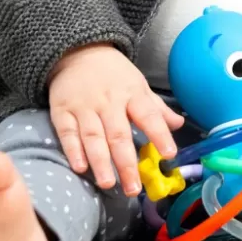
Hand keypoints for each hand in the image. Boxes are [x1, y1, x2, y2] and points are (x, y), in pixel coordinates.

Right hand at [48, 44, 183, 195]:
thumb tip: (179, 124)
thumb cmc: (114, 74)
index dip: (160, 134)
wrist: (79, 52)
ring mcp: (84, 107)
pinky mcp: (62, 111)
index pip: (149, 115)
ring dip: (100, 162)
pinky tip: (80, 167)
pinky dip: (73, 150)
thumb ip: (157, 108)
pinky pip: (67, 132)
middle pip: (119, 134)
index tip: (169, 154)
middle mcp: (109, 101)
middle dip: (126, 163)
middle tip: (133, 189)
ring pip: (93, 136)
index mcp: (132, 93)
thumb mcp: (139, 85)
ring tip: (108, 183)